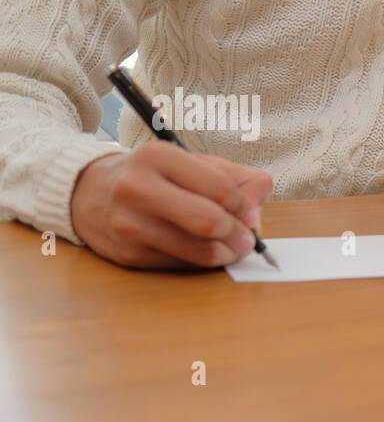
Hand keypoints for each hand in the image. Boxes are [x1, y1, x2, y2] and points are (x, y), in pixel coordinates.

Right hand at [70, 142, 272, 268]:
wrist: (88, 192)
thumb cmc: (153, 177)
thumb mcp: (191, 163)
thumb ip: (235, 178)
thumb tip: (257, 209)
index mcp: (157, 157)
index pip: (221, 188)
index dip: (244, 206)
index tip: (250, 214)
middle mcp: (138, 188)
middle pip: (210, 221)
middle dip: (239, 235)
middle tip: (248, 239)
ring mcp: (129, 223)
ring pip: (199, 250)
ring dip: (227, 254)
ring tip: (232, 249)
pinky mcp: (127, 253)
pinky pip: (181, 264)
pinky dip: (201, 262)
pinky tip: (202, 251)